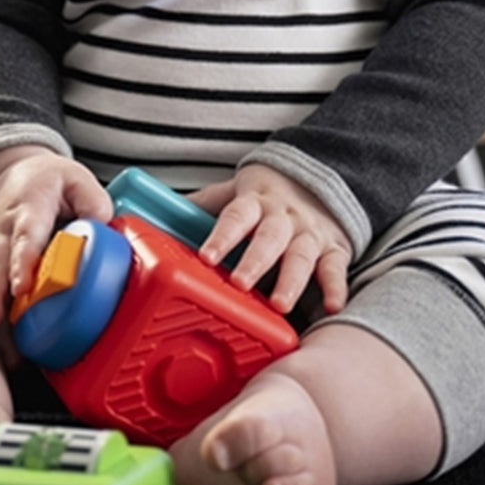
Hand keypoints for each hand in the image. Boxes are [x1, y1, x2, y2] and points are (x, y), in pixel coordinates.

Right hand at [0, 148, 110, 329]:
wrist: (11, 172)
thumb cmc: (47, 180)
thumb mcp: (76, 179)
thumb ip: (93, 203)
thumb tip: (103, 232)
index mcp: (29, 206)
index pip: (26, 235)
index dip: (23, 261)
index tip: (21, 286)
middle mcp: (6, 228)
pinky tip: (5, 343)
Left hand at [191, 164, 351, 314]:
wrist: (315, 177)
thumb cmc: (264, 196)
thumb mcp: (231, 192)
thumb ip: (200, 205)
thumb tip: (148, 212)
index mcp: (255, 201)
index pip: (235, 216)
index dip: (221, 236)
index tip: (207, 256)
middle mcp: (283, 216)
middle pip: (269, 238)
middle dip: (255, 261)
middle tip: (240, 283)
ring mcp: (310, 233)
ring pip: (302, 256)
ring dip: (291, 280)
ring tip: (279, 304)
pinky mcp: (334, 249)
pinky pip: (336, 269)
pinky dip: (336, 289)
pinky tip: (332, 308)